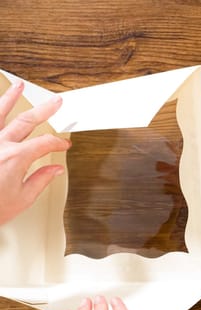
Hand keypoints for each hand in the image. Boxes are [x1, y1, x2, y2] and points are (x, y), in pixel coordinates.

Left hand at [0, 80, 70, 224]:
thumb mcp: (22, 199)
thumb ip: (40, 180)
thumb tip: (54, 171)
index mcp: (16, 157)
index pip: (45, 143)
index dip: (58, 144)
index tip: (63, 145)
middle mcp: (0, 145)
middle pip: (26, 120)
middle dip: (45, 110)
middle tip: (55, 102)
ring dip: (10, 98)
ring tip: (18, 86)